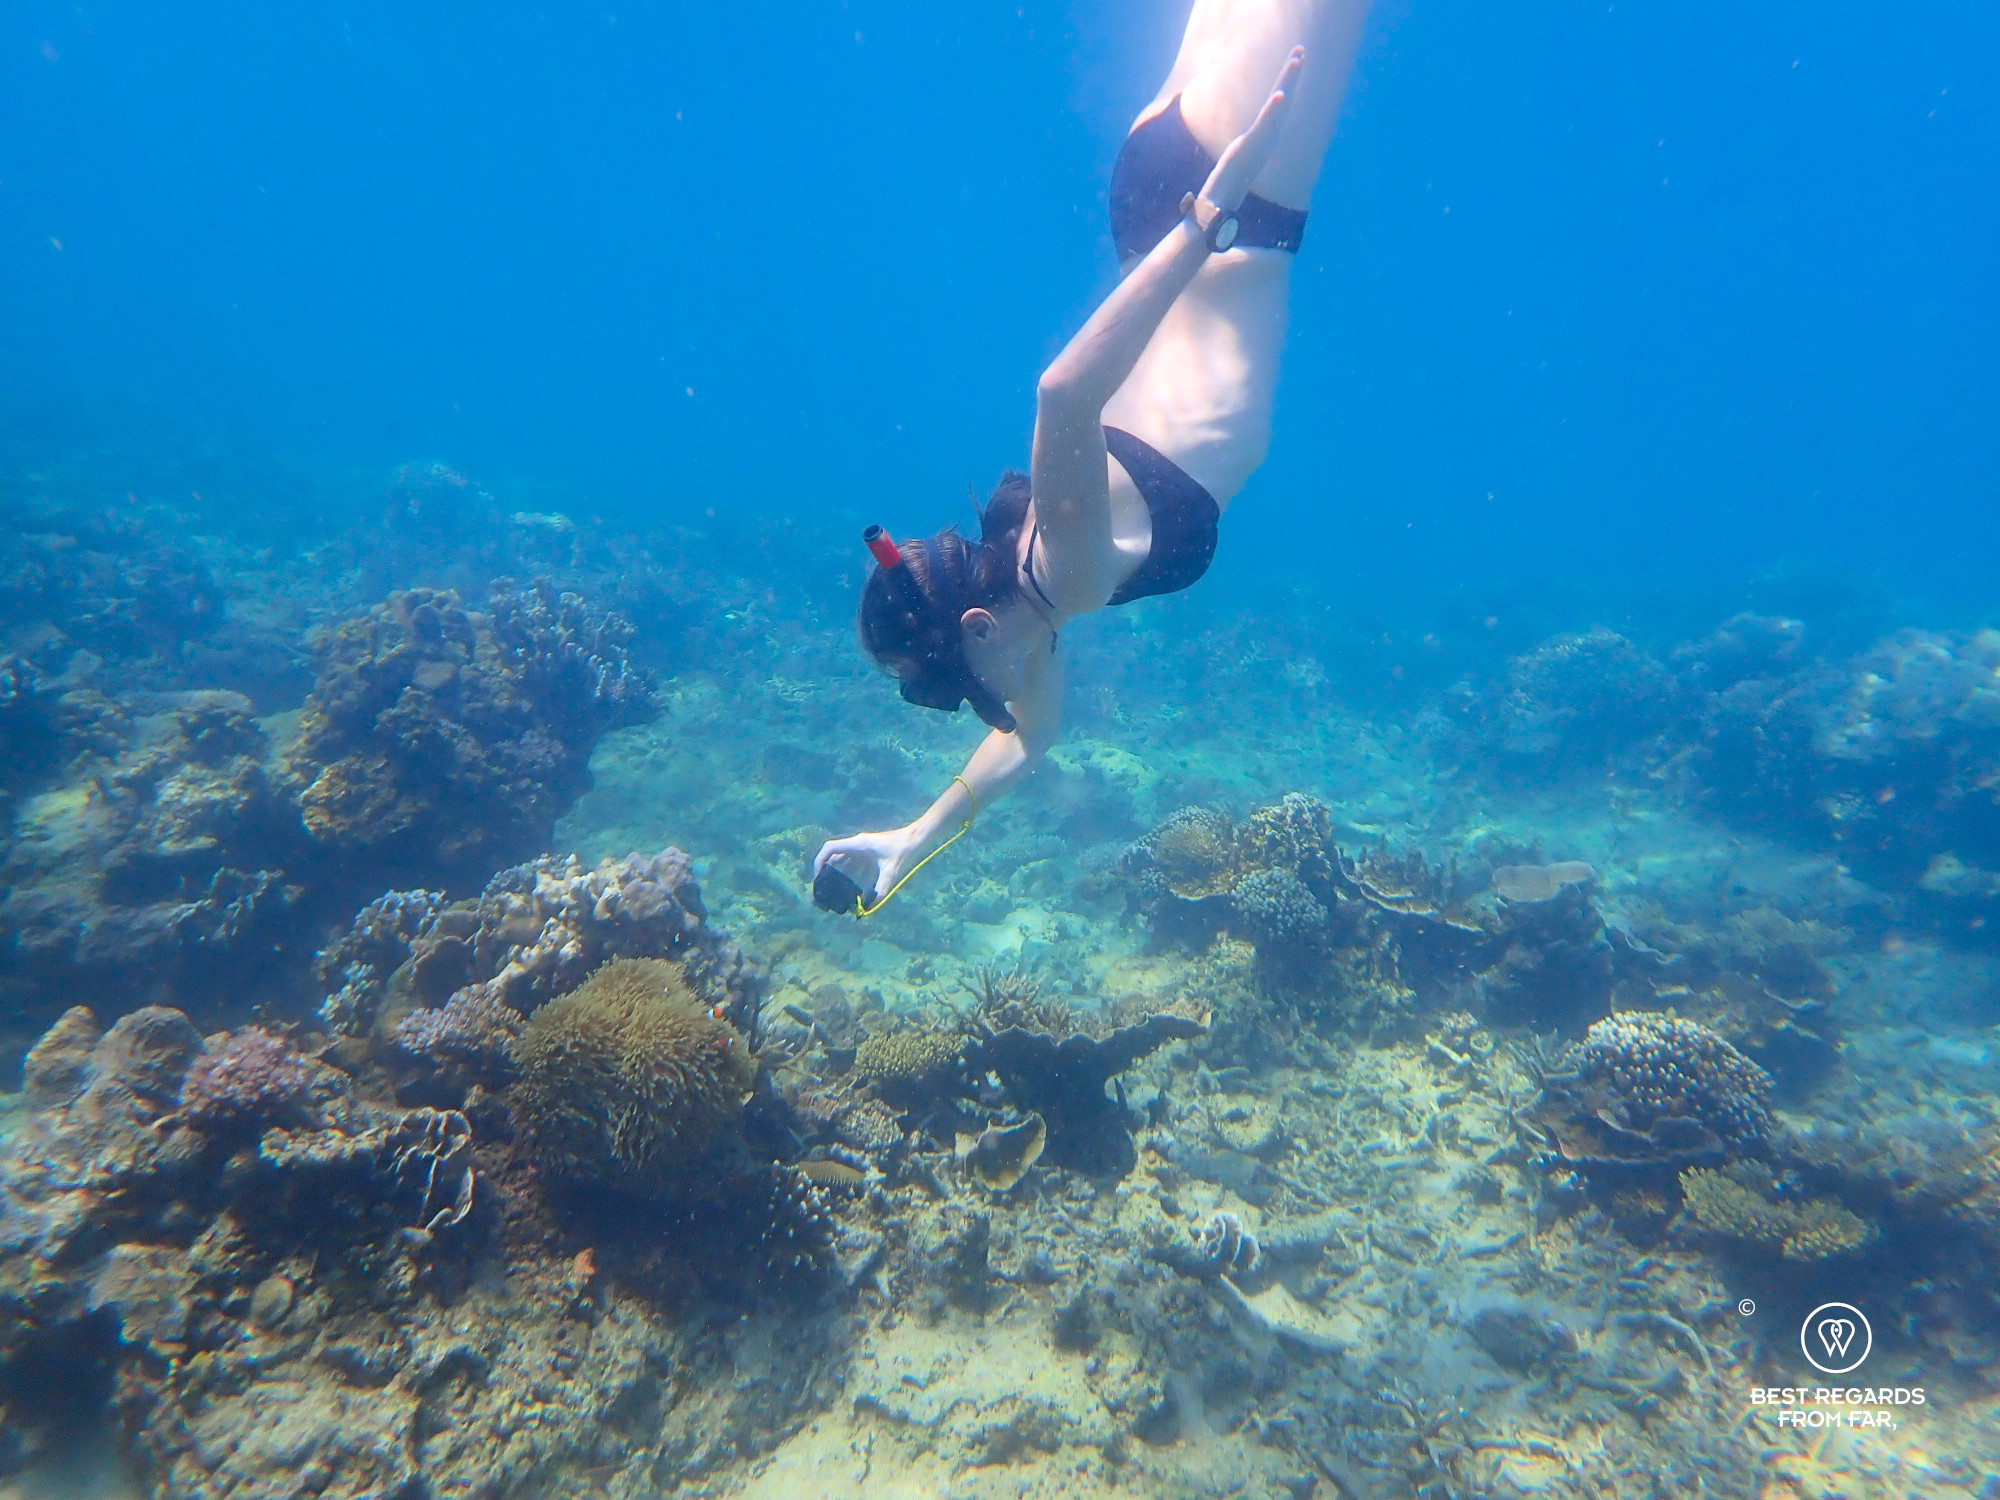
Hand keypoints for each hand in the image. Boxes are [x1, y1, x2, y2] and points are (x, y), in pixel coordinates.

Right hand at [814, 825, 923, 902]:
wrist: (916, 839)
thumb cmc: (904, 850)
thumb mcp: (892, 871)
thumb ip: (881, 889)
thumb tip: (870, 907)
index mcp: (858, 844)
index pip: (830, 849)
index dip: (819, 861)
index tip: (817, 877)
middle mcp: (857, 846)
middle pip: (834, 858)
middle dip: (826, 873)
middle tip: (822, 891)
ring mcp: (863, 850)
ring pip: (843, 863)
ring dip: (838, 877)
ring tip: (833, 894)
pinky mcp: (869, 856)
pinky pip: (854, 866)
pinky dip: (851, 878)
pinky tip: (852, 892)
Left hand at [1201, 46, 1304, 214]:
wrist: (1217, 209)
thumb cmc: (1224, 188)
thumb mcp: (1234, 160)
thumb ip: (1241, 151)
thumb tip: (1240, 146)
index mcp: (1261, 139)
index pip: (1277, 106)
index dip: (1285, 84)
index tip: (1293, 62)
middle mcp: (1264, 140)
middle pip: (1282, 101)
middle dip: (1291, 75)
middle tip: (1301, 50)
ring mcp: (1258, 144)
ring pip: (1277, 109)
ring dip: (1287, 83)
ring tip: (1296, 61)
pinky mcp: (1248, 150)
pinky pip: (1264, 127)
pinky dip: (1273, 111)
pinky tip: (1281, 95)